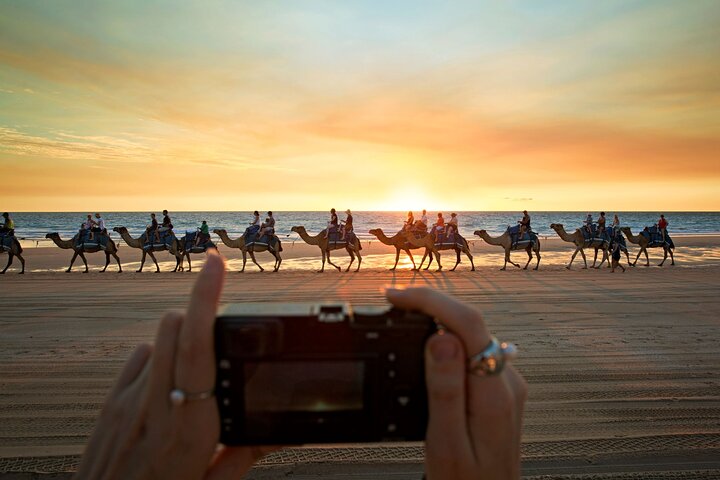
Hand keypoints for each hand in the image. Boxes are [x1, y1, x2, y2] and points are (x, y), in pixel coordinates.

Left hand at [74, 250, 273, 479]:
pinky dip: (157, 359)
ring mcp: (128, 401)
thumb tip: (281, 433)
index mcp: (191, 426)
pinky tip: (164, 387)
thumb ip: (246, 454)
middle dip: (198, 315)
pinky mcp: (111, 403)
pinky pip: (139, 357)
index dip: (205, 297)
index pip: (198, 345)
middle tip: (219, 333)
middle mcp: (156, 404)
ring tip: (192, 375)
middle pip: (173, 325)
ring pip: (158, 339)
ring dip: (180, 342)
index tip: (215, 263)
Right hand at [386, 288, 526, 479]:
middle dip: (430, 305)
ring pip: (471, 334)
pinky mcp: (499, 387)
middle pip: (470, 323)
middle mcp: (507, 380)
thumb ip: (445, 391)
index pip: (468, 324)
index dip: (430, 301)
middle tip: (392, 303)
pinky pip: (472, 350)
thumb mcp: (446, 444)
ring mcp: (506, 382)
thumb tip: (440, 339)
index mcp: (495, 392)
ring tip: (403, 316)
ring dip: (437, 319)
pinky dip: (446, 339)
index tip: (395, 297)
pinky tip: (426, 344)